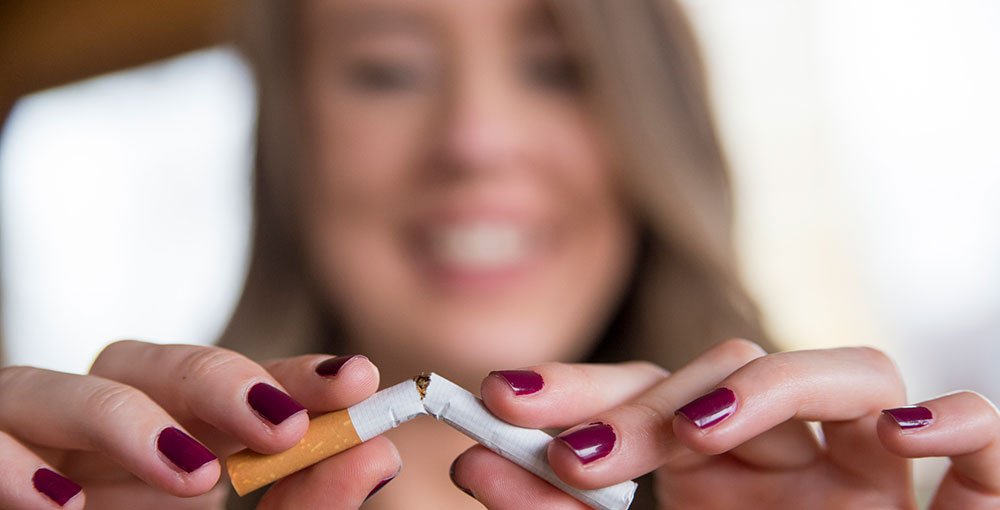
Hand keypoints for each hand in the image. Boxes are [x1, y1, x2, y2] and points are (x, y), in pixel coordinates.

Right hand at [0, 340, 398, 508]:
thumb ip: (303, 508)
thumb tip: (378, 455)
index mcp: (166, 441)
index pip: (230, 386)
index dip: (291, 375)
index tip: (357, 380)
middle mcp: (95, 434)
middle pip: (143, 363)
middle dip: (215, 380)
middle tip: (280, 424)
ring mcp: (30, 447)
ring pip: (51, 386)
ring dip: (125, 421)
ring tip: (194, 477)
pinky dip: (11, 466)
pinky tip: (63, 506)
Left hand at [453, 340, 999, 508]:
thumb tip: (471, 463)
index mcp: (721, 471)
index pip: (652, 392)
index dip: (581, 386)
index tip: (500, 395)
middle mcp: (796, 458)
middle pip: (733, 370)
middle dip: (651, 401)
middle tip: (574, 451)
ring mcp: (879, 474)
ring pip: (849, 372)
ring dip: (772, 386)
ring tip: (698, 431)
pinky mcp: (967, 500)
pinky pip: (986, 434)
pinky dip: (956, 421)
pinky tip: (903, 433)